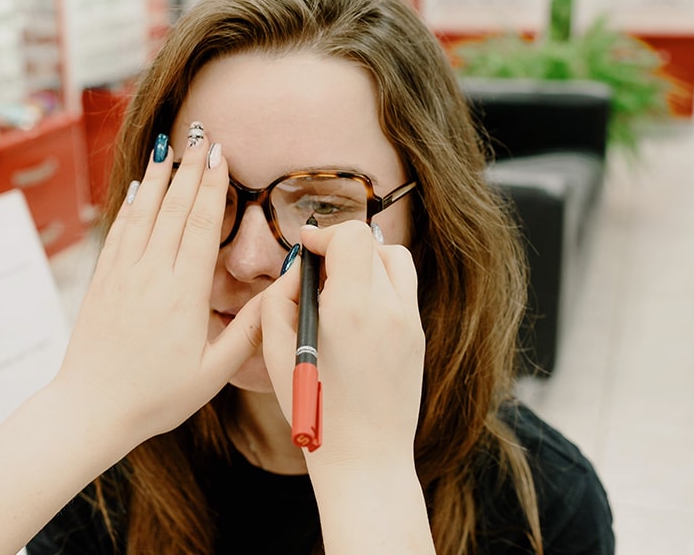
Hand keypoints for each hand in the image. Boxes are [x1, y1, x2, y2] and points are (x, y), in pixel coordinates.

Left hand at [53, 127, 259, 447]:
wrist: (92, 408)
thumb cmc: (157, 396)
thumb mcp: (214, 371)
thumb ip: (249, 328)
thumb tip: (280, 291)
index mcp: (182, 293)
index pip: (200, 225)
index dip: (212, 187)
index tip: (221, 156)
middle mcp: (150, 275)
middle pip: (173, 210)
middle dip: (189, 170)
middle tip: (202, 137)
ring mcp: (121, 275)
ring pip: (143, 214)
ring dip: (159, 178)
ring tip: (169, 147)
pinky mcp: (101, 282)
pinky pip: (118, 233)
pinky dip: (130, 206)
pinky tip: (139, 190)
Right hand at [261, 220, 425, 468]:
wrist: (365, 457)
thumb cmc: (314, 410)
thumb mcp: (276, 351)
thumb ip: (280, 297)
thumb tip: (300, 270)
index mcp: (352, 310)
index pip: (352, 237)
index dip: (324, 235)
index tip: (306, 248)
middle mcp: (389, 310)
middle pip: (371, 244)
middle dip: (339, 248)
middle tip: (316, 274)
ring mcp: (410, 323)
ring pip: (395, 259)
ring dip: (366, 260)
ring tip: (341, 287)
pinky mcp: (418, 337)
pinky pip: (402, 289)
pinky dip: (380, 284)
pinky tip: (356, 312)